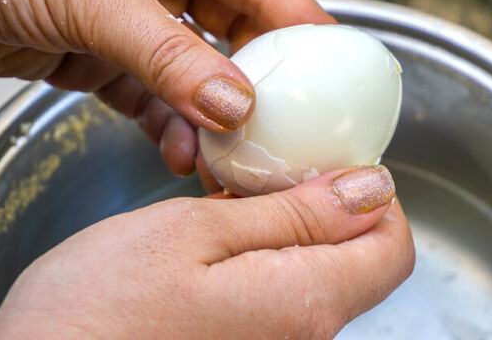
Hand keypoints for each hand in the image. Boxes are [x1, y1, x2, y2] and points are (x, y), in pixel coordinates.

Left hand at [0, 0, 334, 178]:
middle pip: (235, 33)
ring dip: (211, 117)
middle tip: (282, 126)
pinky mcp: (105, 57)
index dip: (300, 24)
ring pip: (196, 73)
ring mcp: (134, 18)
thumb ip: (169, 54)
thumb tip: (236, 105)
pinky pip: (154, 96)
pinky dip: (169, 127)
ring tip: (228, 154)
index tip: (332, 70)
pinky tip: (182, 153)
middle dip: (256, 84)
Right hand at [0, 166, 413, 338]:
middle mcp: (307, 338)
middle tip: (270, 177)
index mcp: (305, 301)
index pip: (394, 248)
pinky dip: (269, 263)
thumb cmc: (97, 312)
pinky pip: (286, 300)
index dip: (376, 199)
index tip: (333, 168)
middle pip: (362, 263)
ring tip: (233, 207)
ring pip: (323, 278)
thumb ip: (295, 214)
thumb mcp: (196, 233)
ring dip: (293, 233)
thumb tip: (371, 190)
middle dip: (330, 210)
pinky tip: (219, 248)